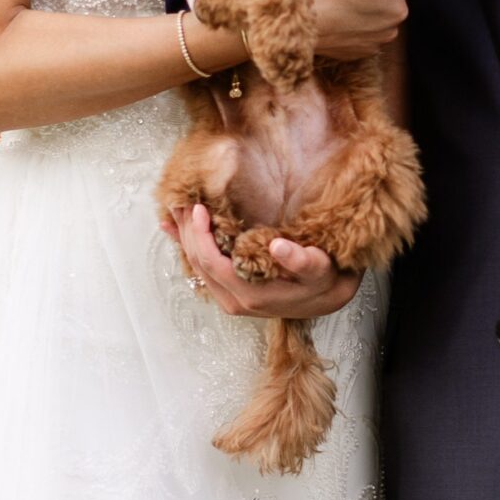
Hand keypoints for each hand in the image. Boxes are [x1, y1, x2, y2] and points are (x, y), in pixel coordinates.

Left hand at [168, 203, 360, 321]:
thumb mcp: (320, 270)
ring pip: (196, 266)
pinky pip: (201, 269)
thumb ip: (302, 260)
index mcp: (250, 294)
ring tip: (175, 209)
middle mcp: (233, 300)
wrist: (326, 300)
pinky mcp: (229, 292)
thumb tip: (280, 247)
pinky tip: (173, 230)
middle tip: (181, 200)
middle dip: (188, 231)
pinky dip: (186, 247)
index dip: (201, 235)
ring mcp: (229, 298)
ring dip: (184, 236)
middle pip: (198, 263)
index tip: (199, 208)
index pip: (212, 263)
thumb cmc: (322, 281)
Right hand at [309, 0, 407, 62]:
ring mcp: (369, 46)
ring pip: (367, 14)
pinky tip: (330, 17)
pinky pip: (353, 30)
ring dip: (354, 6)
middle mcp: (390, 33)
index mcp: (399, 11)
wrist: (292, 21)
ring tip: (333, 1)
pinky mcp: (350, 54)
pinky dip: (344, 23)